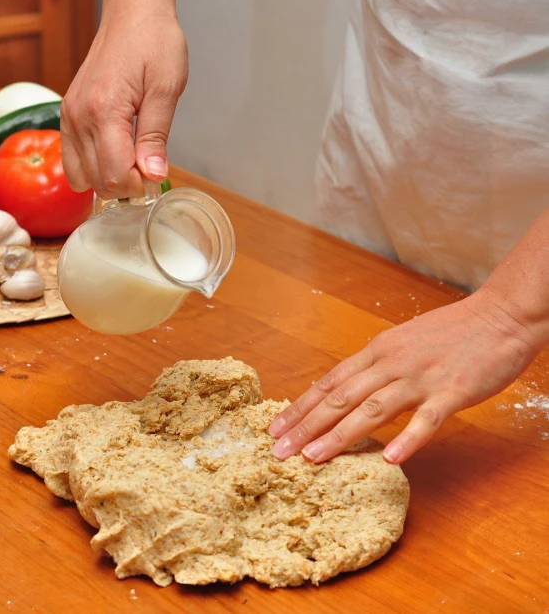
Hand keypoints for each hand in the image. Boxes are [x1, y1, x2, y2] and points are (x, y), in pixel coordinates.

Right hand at [60, 0, 187, 198]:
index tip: (156, 174)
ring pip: (81, 176)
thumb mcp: (166, 89)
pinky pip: (72, 159)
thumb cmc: (154, 42)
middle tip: (149, 167)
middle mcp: (79, 117)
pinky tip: (116, 154)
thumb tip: (153, 175)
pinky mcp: (68, 114)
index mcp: (104, 111)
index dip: (139, 185)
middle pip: (97, 181)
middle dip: (126, 186)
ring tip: (134, 162)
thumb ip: (156, 136)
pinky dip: (93, 167)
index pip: (114, 175)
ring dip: (108, 179)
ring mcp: (69, 116)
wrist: (132, 12)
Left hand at [269, 287, 538, 464]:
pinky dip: (408, 438)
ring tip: (313, 458)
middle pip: (340, 397)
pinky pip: (427, 419)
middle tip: (280, 451)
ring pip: (373, 409)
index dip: (301, 406)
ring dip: (340, 435)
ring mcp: (421, 377)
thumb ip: (376, 366)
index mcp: (377, 350)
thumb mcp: (402, 342)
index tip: (276, 428)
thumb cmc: (450, 332)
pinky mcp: (452, 391)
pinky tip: (391, 458)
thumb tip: (348, 389)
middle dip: (307, 425)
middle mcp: (391, 362)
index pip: (330, 382)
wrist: (498, 316)